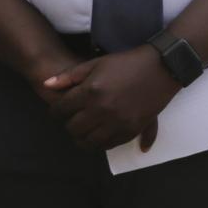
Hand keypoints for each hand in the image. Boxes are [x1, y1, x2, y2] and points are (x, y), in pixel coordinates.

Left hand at [44, 48, 179, 150]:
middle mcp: (102, 109)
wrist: (161, 67)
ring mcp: (117, 121)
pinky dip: (101, 143)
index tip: (58, 112)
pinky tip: (100, 135)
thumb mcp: (96, 63)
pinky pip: (109, 145)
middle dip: (68, 125)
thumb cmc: (127, 62)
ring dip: (82, 138)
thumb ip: (70, 76)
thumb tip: (46, 85)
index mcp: (90, 91)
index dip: (55, 112)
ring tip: (84, 132)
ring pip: (89, 142)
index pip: (60, 110)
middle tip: (72, 121)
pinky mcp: (131, 129)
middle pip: (72, 128)